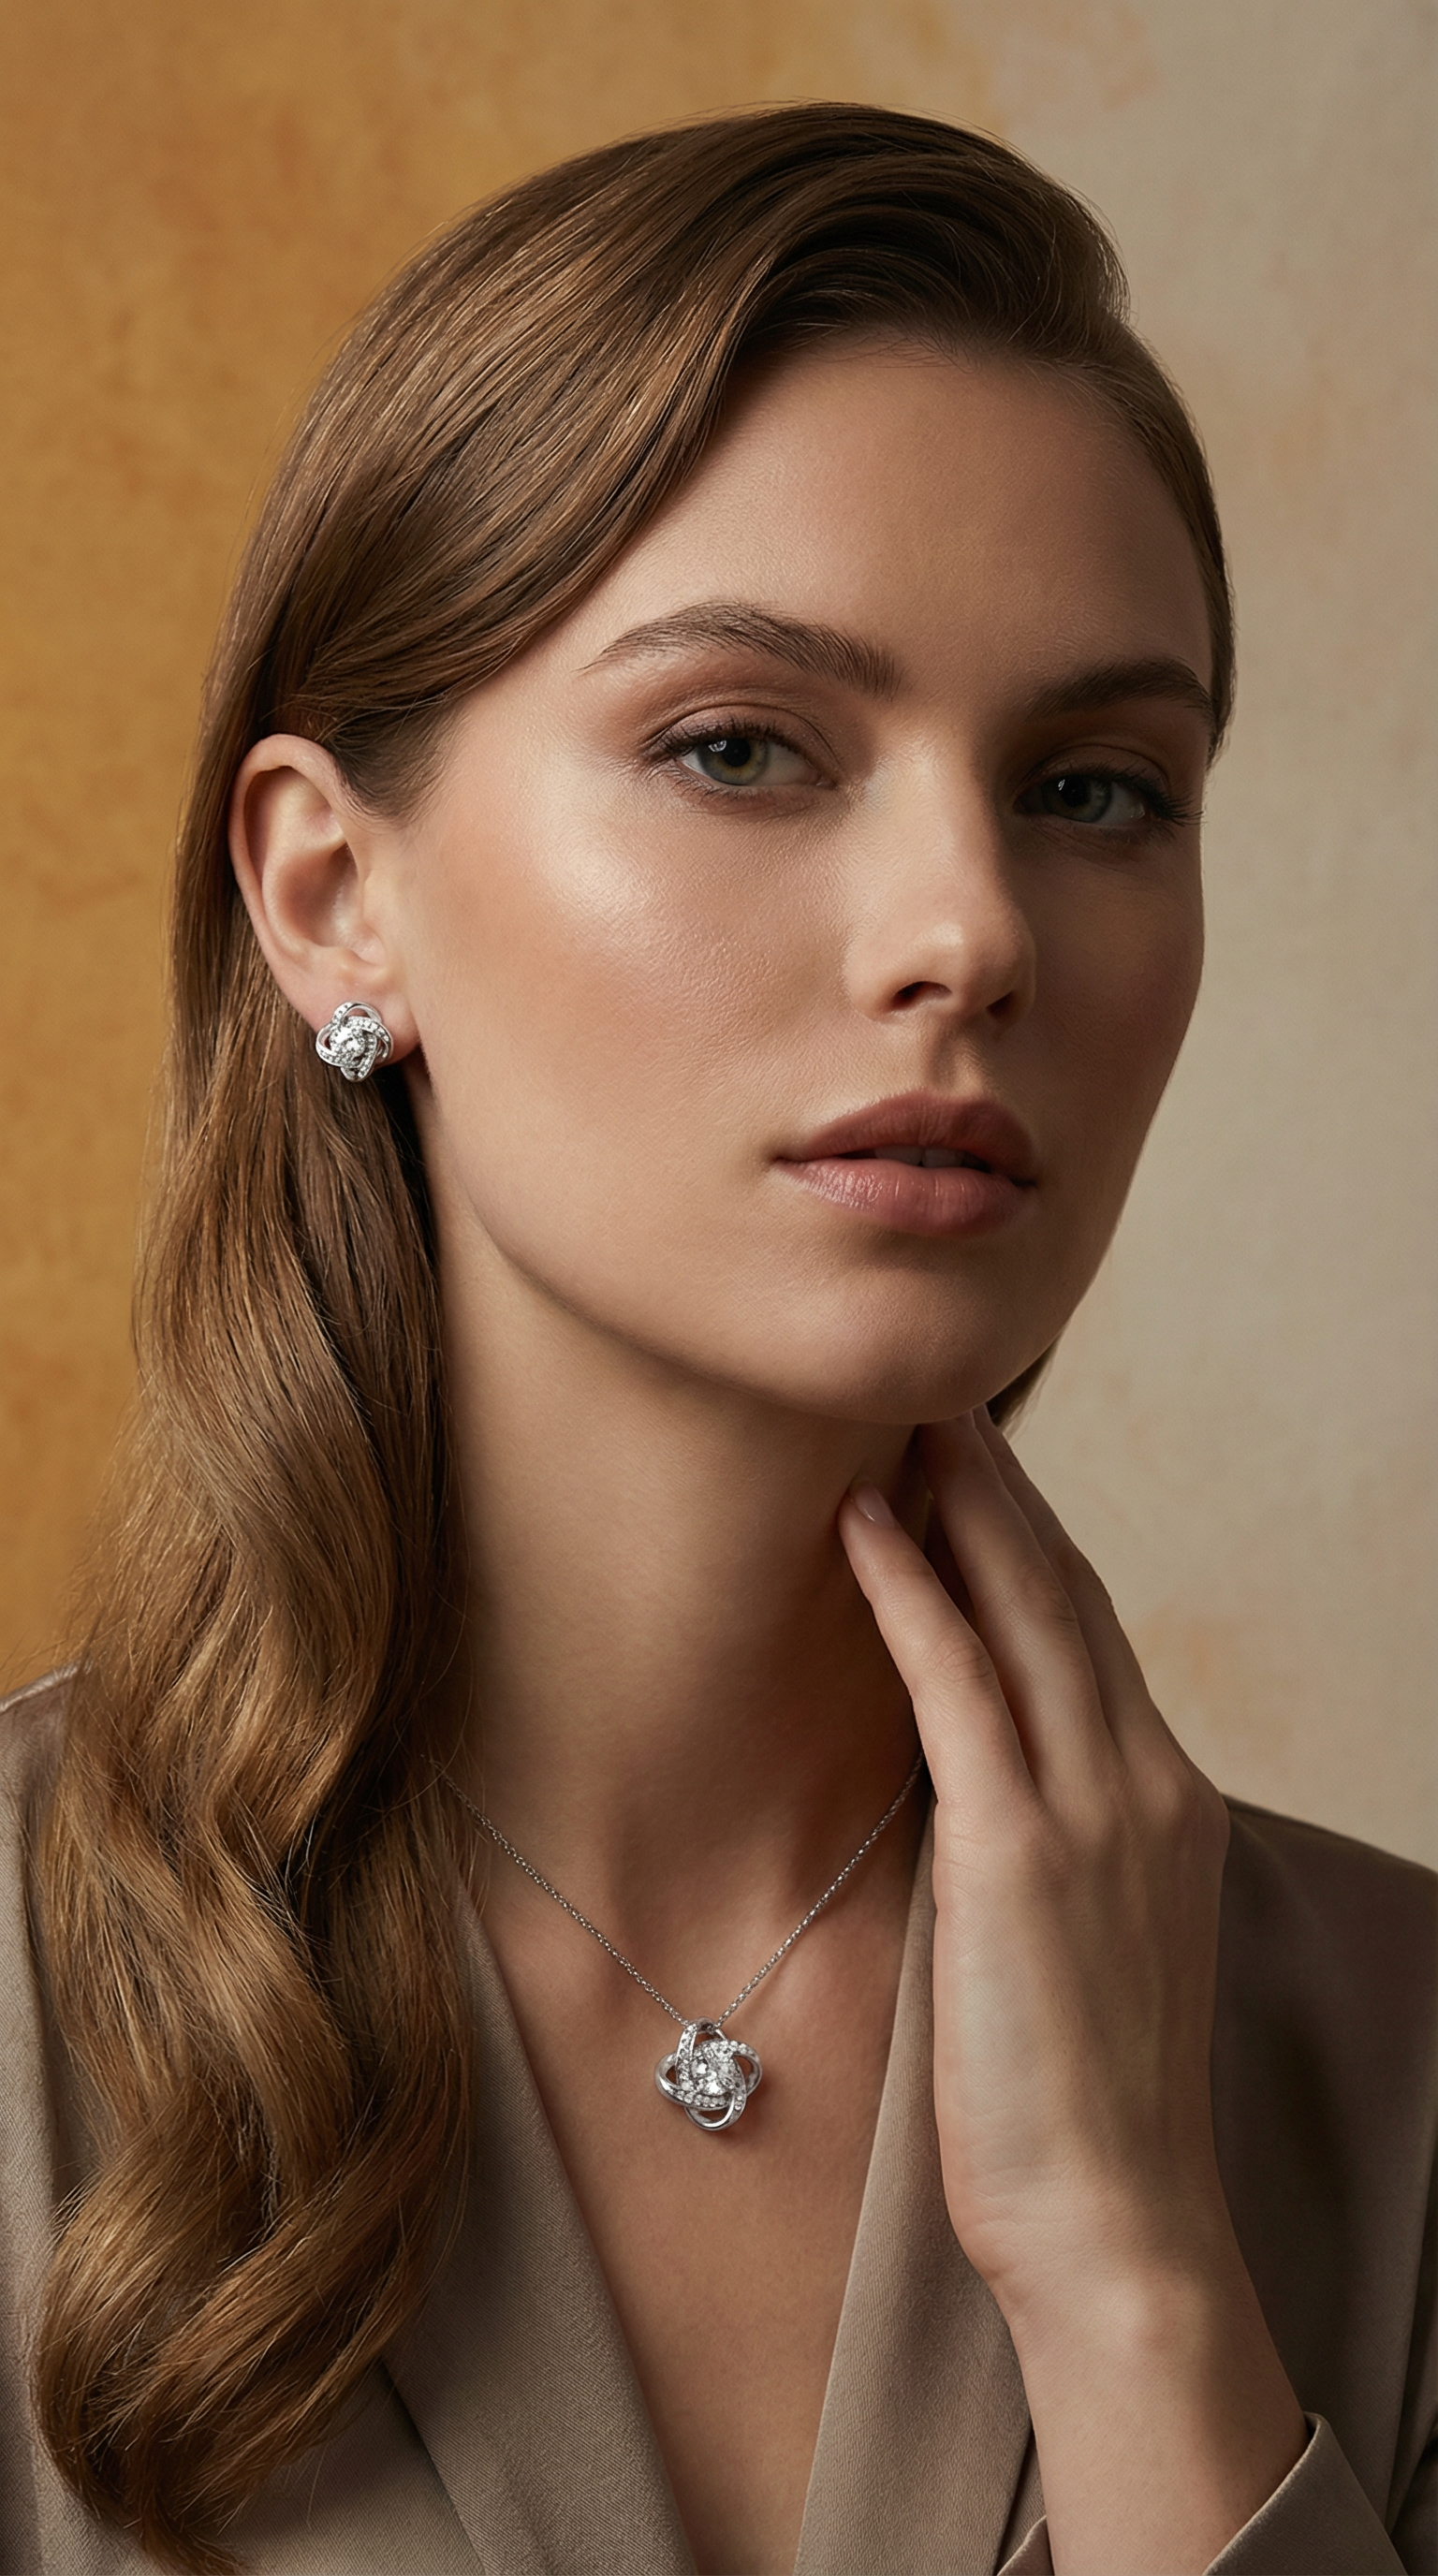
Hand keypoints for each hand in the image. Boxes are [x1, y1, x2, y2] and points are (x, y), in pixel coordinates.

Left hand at [840, 1412, 1305, 2574]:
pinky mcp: (1024, 1855)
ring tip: (902, 1416)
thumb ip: (1038, 1840)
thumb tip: (969, 1781)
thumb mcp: (1079, 1940)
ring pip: (1026, 1612)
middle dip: (1000, 1485)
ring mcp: (1096, 1813)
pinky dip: (916, 1594)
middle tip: (936, 1391)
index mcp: (1163, 1801)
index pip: (1090, 1632)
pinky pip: (963, 1688)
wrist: (1121, 2230)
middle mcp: (1146, 1782)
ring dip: (961, 1503)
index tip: (973, 1459)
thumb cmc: (1080, 2103)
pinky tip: (870, 1526)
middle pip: (1066, 1593)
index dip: (1030, 1535)